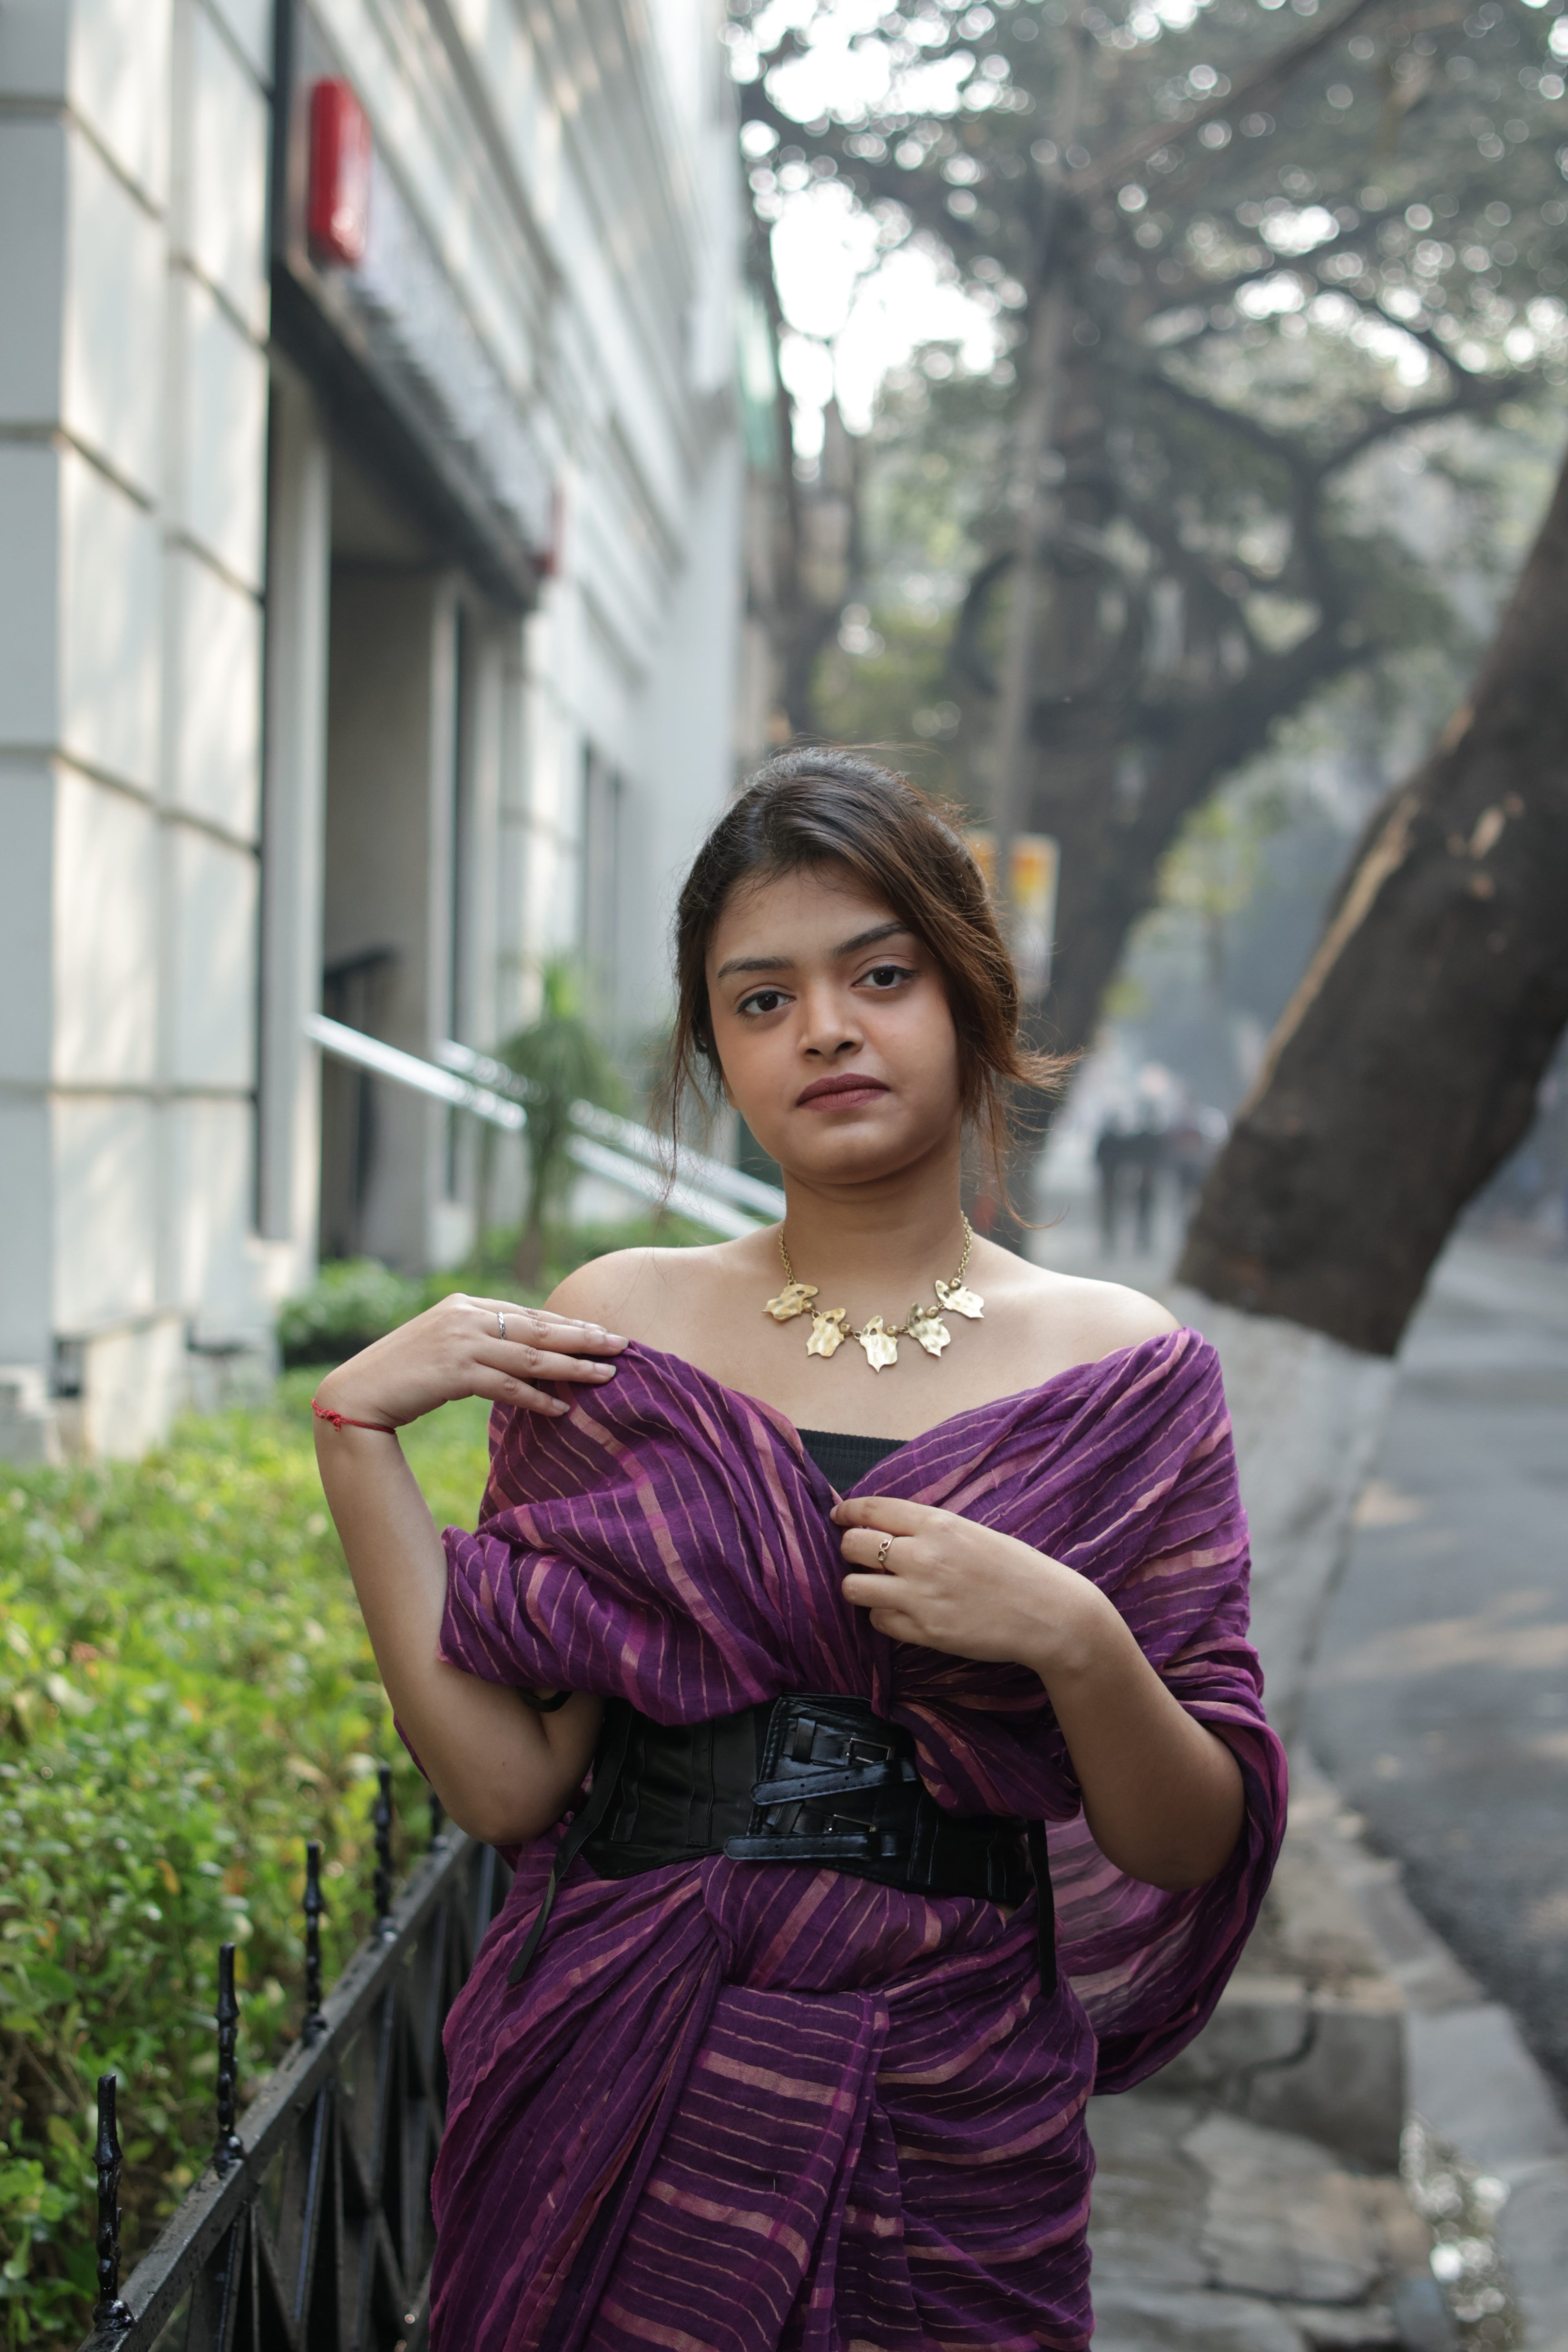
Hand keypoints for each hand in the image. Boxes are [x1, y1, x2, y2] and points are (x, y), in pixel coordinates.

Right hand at [312, 1293, 626, 1429]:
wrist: (357, 1393)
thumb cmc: (402, 1374)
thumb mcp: (442, 1345)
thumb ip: (477, 1341)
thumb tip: (518, 1351)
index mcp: (464, 1305)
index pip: (526, 1314)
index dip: (566, 1324)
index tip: (599, 1331)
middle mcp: (466, 1317)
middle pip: (537, 1329)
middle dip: (582, 1337)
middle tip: (622, 1344)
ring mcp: (460, 1343)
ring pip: (530, 1356)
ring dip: (572, 1367)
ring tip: (606, 1375)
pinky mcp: (454, 1372)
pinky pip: (507, 1387)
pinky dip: (537, 1398)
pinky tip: (562, 1408)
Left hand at [831, 1495, 1110, 1681]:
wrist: (1049, 1615)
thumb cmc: (1017, 1569)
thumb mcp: (973, 1532)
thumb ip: (929, 1528)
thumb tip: (889, 1528)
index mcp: (938, 1524)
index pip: (870, 1509)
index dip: (846, 1513)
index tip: (838, 1517)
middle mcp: (922, 1555)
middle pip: (852, 1546)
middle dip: (850, 1550)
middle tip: (861, 1557)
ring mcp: (920, 1596)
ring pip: (853, 1587)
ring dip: (859, 1587)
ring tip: (877, 1588)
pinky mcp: (924, 1631)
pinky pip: (878, 1622)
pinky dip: (883, 1618)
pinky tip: (903, 1614)